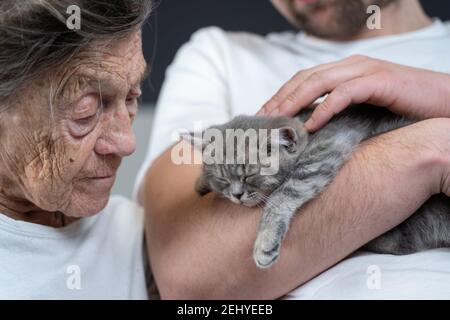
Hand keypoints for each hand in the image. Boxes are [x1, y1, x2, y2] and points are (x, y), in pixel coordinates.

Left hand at [258, 55, 449, 131]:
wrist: (444, 102)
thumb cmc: (404, 109)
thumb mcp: (363, 110)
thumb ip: (339, 113)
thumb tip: (310, 131)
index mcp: (344, 71)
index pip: (302, 80)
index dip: (280, 96)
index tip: (262, 117)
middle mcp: (351, 66)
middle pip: (303, 79)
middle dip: (279, 99)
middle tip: (261, 121)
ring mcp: (365, 71)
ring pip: (318, 82)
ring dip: (294, 101)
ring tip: (277, 121)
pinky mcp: (380, 81)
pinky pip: (345, 93)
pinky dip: (325, 108)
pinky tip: (310, 125)